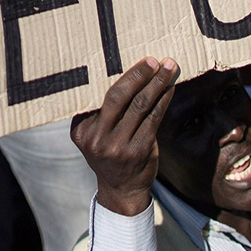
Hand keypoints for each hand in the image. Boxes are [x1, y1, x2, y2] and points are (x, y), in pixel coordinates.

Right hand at [70, 57, 178, 216]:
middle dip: (138, 74)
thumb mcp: (95, 135)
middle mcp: (96, 138)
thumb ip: (101, 112)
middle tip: (153, 60)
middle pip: (117, 96)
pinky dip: (163, 100)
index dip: (119, 75)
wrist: (121, 190)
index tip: (135, 61)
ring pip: (139, 105)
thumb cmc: (110, 152)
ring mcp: (117, 146)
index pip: (98, 95)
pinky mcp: (138, 151)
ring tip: (169, 69)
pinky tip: (170, 89)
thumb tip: (128, 73)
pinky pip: (153, 119)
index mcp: (80, 129)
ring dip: (156, 83)